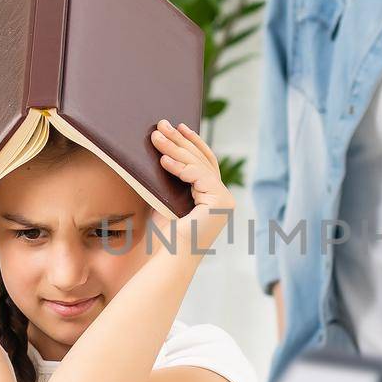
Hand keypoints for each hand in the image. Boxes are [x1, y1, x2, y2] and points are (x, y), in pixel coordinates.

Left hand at [149, 119, 234, 253]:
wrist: (170, 258)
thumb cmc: (166, 235)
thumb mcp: (168, 198)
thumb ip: (172, 179)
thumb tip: (162, 152)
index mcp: (214, 197)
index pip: (206, 162)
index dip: (193, 142)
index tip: (178, 126)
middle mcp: (224, 198)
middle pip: (202, 160)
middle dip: (180, 140)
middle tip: (162, 124)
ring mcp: (225, 200)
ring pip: (199, 166)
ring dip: (175, 149)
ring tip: (156, 137)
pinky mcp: (220, 203)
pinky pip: (199, 177)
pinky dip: (180, 167)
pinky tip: (163, 160)